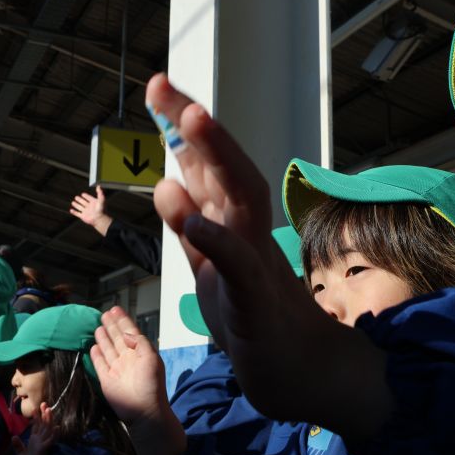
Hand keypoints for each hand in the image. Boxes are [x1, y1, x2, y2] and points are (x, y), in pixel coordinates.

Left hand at [13, 402, 55, 454]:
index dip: (36, 417)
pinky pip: (51, 441)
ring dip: (49, 420)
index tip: (35, 407)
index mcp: (35, 440)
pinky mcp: (45, 449)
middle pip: (43, 424)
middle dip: (44, 414)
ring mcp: (44, 443)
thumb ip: (18, 445)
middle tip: (44, 403)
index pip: (37, 426)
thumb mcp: (21, 454)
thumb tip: (13, 436)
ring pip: (47, 429)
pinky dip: (54, 434)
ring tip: (49, 410)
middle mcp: (40, 440)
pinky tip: (56, 428)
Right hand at [70, 186, 112, 235]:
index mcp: (94, 202)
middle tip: (76, 197)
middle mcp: (89, 207)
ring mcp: (86, 212)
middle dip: (80, 200)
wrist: (99, 219)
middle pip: (83, 202)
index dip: (86, 196)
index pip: (89, 198)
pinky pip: (77, 214)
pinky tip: (71, 210)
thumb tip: (98, 186)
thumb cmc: (101, 209)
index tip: (83, 194)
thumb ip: (100, 193)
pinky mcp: (83, 216)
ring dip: (76, 205)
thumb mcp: (101, 199)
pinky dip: (74, 212)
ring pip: (80, 207)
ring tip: (73, 202)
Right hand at [91, 306, 185, 454]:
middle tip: (105, 313)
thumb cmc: (151, 384)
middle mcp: (127, 358)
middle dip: (112, 325)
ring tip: (98, 326)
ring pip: (108, 349)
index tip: (115, 309)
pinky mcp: (106, 380)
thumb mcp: (151, 358)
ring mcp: (116, 369)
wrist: (144, 411)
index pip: (130, 332)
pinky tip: (93, 346)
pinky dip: (96, 355)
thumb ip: (140, 342)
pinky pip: (99, 364)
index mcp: (140, 352)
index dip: (122, 320)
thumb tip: (126, 334)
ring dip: (103, 337)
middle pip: (117, 338)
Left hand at [145, 74, 390, 437]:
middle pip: (226, 168)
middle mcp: (247, 232)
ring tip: (188, 119)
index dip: (181, 129)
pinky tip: (196, 219)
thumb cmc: (252, 317)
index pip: (207, 167)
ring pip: (242, 200)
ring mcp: (256, 262)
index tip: (157, 90)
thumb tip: (167, 180)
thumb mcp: (207, 268)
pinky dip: (219, 240)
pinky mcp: (258, 302)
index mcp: (232, 224)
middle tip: (162, 83)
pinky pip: (240, 267)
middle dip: (194, 125)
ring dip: (217, 158)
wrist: (297, 372)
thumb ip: (189, 227)